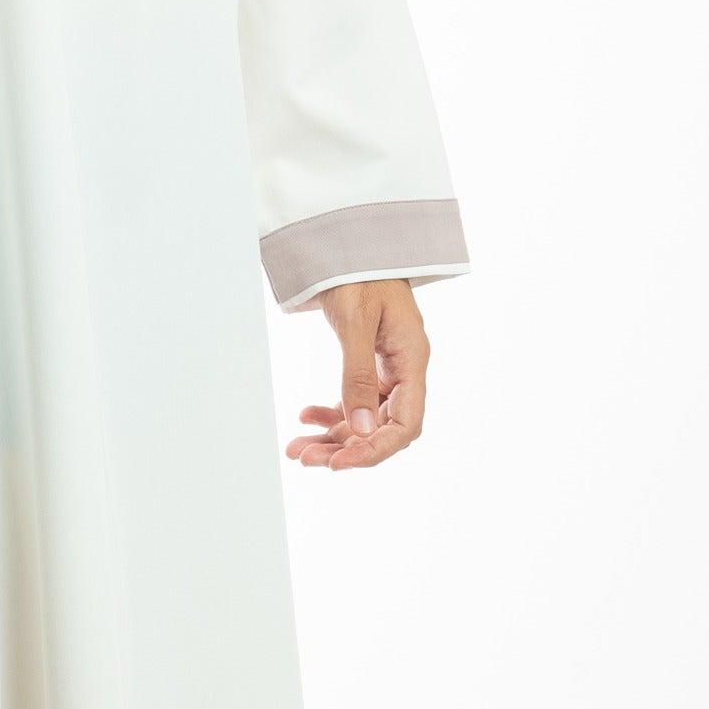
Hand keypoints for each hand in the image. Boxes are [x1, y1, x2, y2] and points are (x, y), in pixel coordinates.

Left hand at [287, 277, 427, 473]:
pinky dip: (330, 414)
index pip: (406, 423)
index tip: (340, 463)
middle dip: (346, 448)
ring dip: (332, 437)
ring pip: (365, 419)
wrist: (349, 245)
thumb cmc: (359, 274)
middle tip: (304, 459)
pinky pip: (354, 401)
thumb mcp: (356, 322)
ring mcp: (387, 369)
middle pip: (384, 427)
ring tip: (296, 448)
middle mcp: (404, 369)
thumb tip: (364, 429)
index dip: (376, 449)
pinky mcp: (369, 364)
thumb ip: (359, 376)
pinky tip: (305, 416)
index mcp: (412, 359)